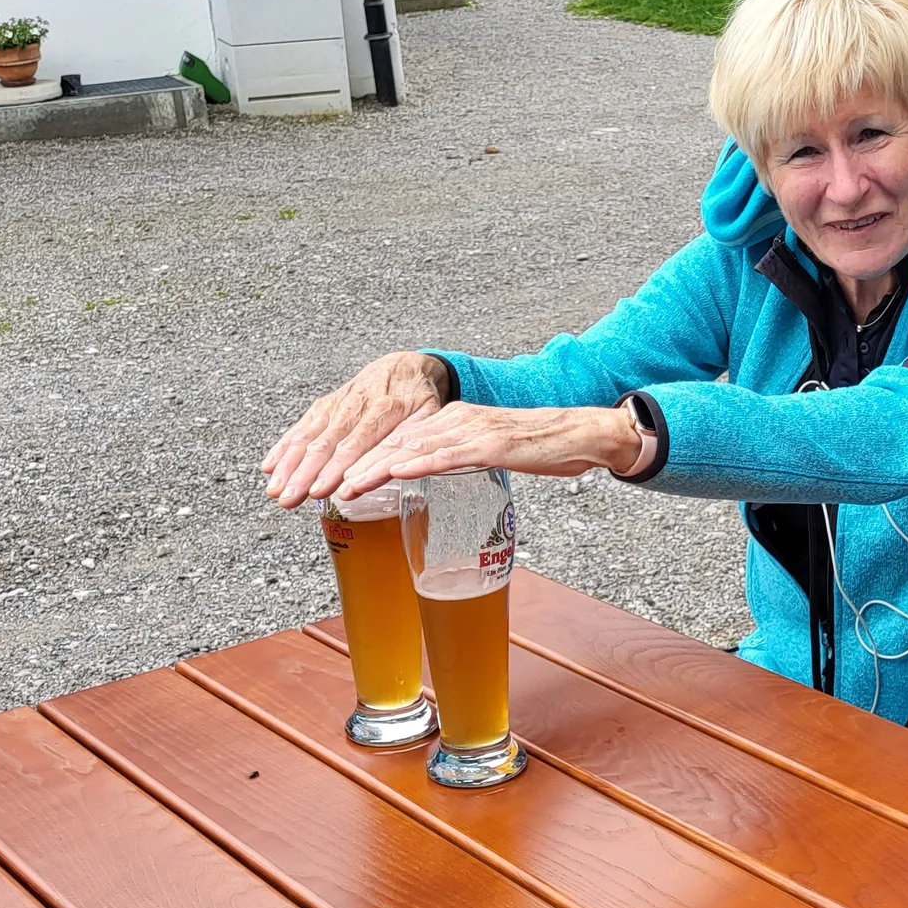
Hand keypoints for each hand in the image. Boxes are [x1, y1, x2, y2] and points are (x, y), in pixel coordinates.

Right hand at [261, 352, 450, 509]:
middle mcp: (358, 405)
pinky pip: (302, 426)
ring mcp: (338, 404)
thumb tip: (399, 470)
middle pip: (327, 443)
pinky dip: (284, 446)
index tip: (322, 492)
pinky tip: (270, 466)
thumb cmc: (419, 399)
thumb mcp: (430, 417)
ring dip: (290, 465)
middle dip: (305, 474)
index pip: (359, 443)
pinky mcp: (326, 404)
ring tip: (275, 490)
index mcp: (387, 409)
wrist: (406, 366)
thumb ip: (414, 442)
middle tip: (289, 499)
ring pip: (309, 436)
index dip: (338, 468)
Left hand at [337, 401, 650, 495]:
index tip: (332, 478)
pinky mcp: (493, 444)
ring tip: (345, 486)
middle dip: (355, 465)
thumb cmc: (541, 450)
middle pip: (395, 442)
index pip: (396, 440)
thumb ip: (458, 460)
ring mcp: (473, 430)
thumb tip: (429, 476)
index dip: (361, 459)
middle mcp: (456, 420)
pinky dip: (417, 464)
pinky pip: (448, 455)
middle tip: (323, 486)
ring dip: (375, 468)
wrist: (584, 435)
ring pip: (413, 448)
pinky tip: (393, 472)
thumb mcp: (489, 454)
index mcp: (452, 422)